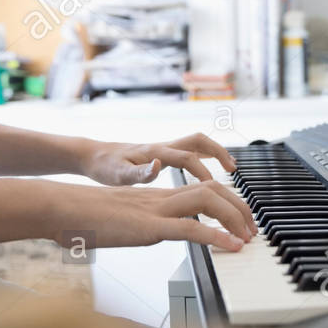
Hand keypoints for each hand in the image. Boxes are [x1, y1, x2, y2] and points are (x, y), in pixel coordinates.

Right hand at [50, 179, 257, 251]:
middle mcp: (160, 198)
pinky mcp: (149, 227)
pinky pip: (191, 228)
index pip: (200, 189)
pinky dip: (217, 236)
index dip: (225, 201)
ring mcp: (156, 210)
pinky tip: (231, 247)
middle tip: (252, 229)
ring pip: (208, 200)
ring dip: (234, 218)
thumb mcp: (117, 223)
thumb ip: (133, 227)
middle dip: (239, 207)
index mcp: (154, 197)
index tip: (239, 219)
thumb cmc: (80, 218)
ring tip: (247, 237)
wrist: (61, 208)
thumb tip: (139, 237)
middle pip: (212, 188)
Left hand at [79, 133, 237, 185]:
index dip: (203, 171)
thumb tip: (156, 167)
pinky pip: (190, 151)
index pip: (187, 157)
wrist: (94, 156)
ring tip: (231, 169)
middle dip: (219, 152)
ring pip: (197, 143)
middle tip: (234, 170)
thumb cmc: (105, 166)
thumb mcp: (117, 174)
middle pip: (199, 141)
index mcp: (155, 152)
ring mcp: (164, 149)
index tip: (214, 186)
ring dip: (216, 152)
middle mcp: (163, 147)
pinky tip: (211, 170)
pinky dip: (205, 157)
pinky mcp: (163, 154)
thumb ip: (138, 173)